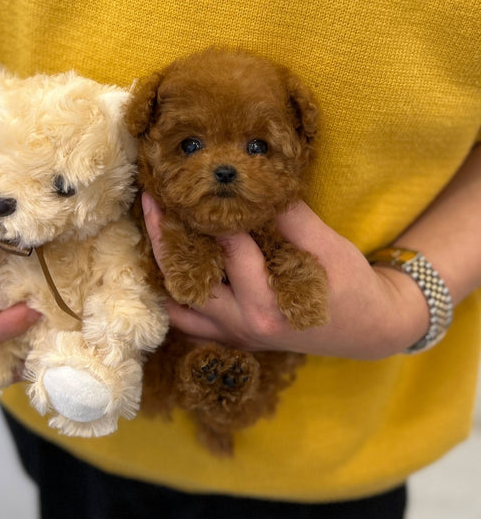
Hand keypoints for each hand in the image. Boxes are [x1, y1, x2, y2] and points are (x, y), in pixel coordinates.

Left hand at [142, 194, 428, 358]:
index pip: (229, 251)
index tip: (191, 183)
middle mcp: (243, 325)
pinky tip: (167, 264)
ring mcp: (234, 335)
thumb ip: (290, 217)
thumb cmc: (352, 286)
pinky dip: (174, 294)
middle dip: (167, 238)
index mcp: (266, 306)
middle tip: (151, 200)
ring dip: (163, 269)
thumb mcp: (328, 247)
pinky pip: (188, 320)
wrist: (368, 327)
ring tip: (153, 227)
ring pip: (180, 304)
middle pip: (188, 280)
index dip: (209, 215)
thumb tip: (255, 182)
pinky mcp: (232, 336)